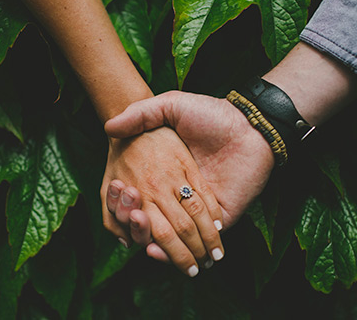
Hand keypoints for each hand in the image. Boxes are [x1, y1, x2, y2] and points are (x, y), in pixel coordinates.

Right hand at [104, 91, 275, 259]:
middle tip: (129, 222)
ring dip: (156, 245)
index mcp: (170, 174)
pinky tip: (157, 250)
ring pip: (175, 236)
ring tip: (140, 243)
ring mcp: (204, 207)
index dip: (126, 204)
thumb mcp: (171, 106)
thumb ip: (141, 113)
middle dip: (139, 228)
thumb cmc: (210, 114)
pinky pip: (200, 239)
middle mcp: (184, 194)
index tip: (115, 202)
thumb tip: (108, 127)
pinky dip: (178, 249)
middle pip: (157, 221)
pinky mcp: (223, 215)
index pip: (145, 197)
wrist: (248, 123)